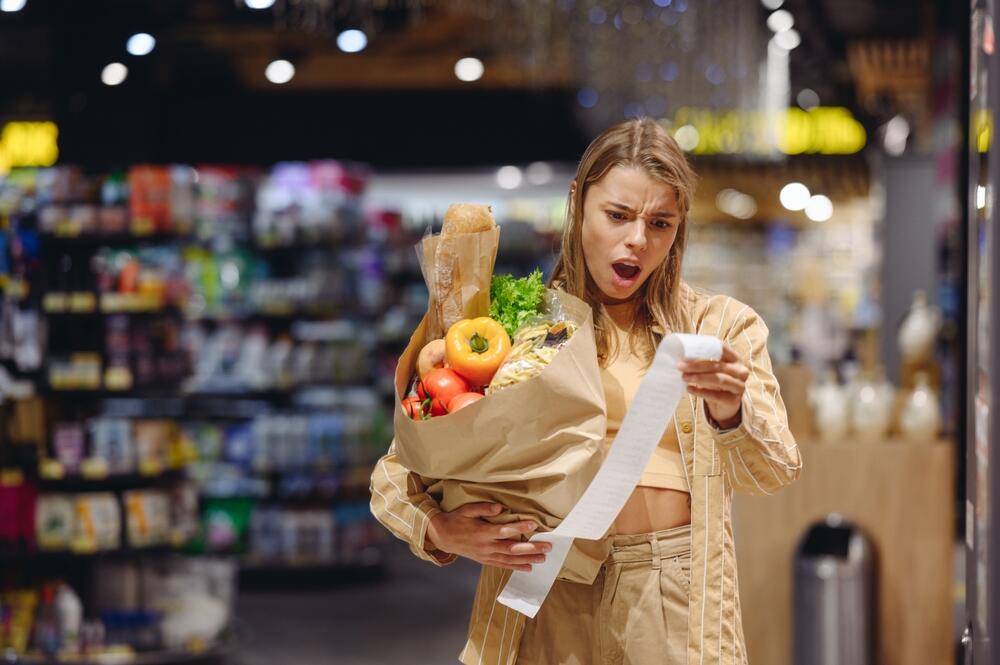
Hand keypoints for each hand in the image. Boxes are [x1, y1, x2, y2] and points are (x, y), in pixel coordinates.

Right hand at [426, 502, 549, 571]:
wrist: (442, 536)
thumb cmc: (456, 520)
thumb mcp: (467, 510)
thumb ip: (484, 508)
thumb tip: (500, 507)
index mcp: (482, 532)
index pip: (505, 530)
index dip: (520, 527)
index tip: (534, 523)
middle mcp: (486, 546)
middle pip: (512, 548)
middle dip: (531, 548)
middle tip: (547, 547)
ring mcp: (486, 555)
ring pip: (510, 559)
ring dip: (527, 560)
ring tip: (543, 559)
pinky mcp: (485, 560)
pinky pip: (503, 565)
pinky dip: (516, 567)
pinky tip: (528, 567)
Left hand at [678, 343, 748, 429]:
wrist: (725, 405)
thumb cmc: (716, 382)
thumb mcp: (713, 370)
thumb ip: (703, 362)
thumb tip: (681, 357)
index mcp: (735, 359)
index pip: (722, 348)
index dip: (705, 348)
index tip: (687, 352)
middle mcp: (741, 371)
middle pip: (719, 365)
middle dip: (697, 365)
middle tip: (680, 366)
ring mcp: (739, 386)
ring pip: (719, 379)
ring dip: (699, 377)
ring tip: (683, 377)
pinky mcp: (733, 401)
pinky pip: (716, 396)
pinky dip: (701, 392)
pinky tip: (689, 389)